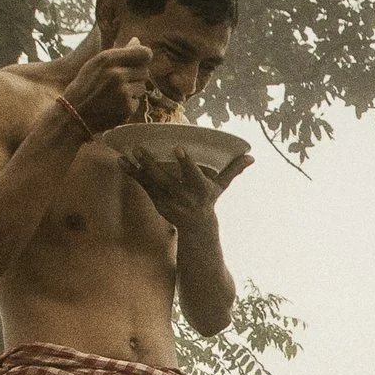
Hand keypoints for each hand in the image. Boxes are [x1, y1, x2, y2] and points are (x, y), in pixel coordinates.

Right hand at [59, 43, 153, 132]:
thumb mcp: (96, 64)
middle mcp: (117, 74)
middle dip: (136, 76)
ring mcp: (123, 92)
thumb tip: (137, 41)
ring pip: (143, 87)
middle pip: (145, 71)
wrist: (74, 114)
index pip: (144, 53)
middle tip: (120, 82)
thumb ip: (118, 53)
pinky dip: (129, 103)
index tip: (141, 60)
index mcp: (108, 59)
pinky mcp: (127, 108)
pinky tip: (114, 105)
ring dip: (133, 90)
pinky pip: (137, 101)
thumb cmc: (85, 86)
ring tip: (114, 94)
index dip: (144, 56)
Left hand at [123, 148, 251, 231]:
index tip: (178, 149)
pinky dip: (132, 173)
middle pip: (166, 179)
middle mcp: (184, 196)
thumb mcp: (222, 186)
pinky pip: (143, 185)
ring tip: (126, 153)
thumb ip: (234, 170)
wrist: (197, 227)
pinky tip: (122, 161)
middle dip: (152, 164)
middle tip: (139, 148)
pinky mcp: (157, 201)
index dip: (186, 163)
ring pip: (151, 182)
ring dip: (137, 168)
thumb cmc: (209, 200)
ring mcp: (169, 200)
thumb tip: (251, 157)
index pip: (193, 175)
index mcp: (201, 190)